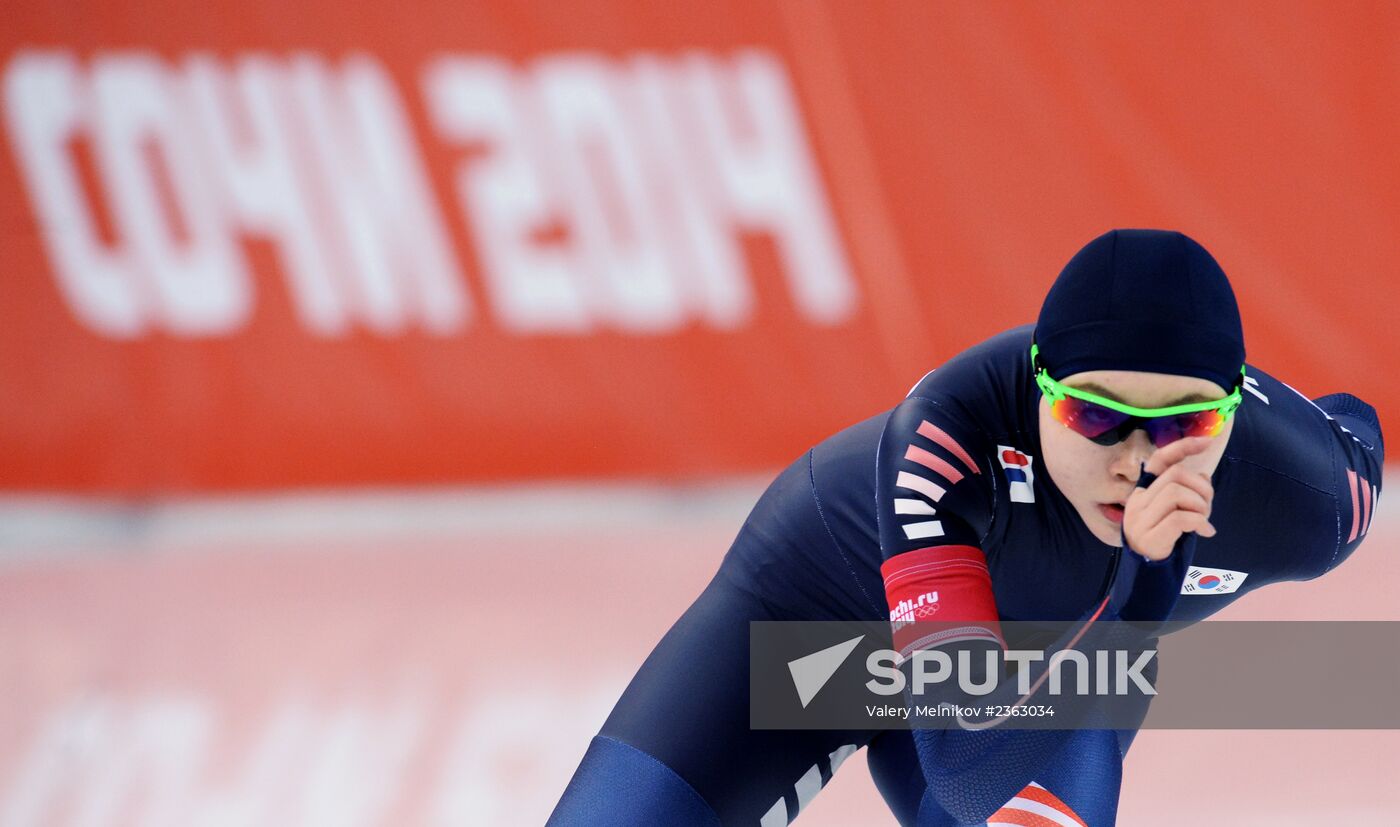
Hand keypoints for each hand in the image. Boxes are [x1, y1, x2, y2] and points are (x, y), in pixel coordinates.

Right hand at [1122, 436, 1216, 560]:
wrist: (1147, 575)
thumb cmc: (1165, 541)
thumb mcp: (1175, 513)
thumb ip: (1185, 493)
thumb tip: (1203, 474)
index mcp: (1142, 493)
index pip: (1159, 461)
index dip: (1182, 447)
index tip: (1207, 440)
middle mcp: (1137, 502)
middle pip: (1175, 475)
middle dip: (1202, 489)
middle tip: (1207, 509)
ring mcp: (1140, 520)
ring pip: (1177, 493)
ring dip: (1200, 506)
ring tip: (1203, 521)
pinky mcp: (1149, 537)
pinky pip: (1180, 518)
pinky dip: (1199, 522)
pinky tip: (1205, 532)